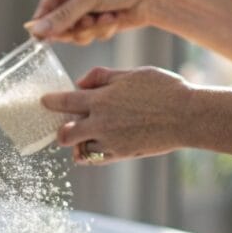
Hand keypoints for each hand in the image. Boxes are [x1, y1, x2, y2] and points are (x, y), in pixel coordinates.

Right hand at [27, 0, 168, 43]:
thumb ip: (63, 16)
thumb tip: (37, 30)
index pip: (45, 7)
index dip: (45, 24)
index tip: (43, 38)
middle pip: (58, 26)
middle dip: (76, 27)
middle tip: (88, 22)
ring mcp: (86, 12)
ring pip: (75, 35)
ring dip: (91, 30)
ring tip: (106, 17)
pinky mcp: (97, 24)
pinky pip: (90, 37)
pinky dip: (103, 31)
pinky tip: (114, 19)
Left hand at [41, 66, 193, 164]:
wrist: (187, 116)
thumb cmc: (164, 89)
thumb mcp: (131, 74)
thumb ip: (102, 77)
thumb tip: (80, 83)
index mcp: (101, 100)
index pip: (65, 102)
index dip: (51, 102)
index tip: (44, 102)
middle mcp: (101, 123)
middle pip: (65, 134)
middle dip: (61, 130)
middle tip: (64, 126)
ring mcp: (110, 142)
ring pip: (80, 149)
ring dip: (78, 143)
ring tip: (84, 135)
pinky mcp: (121, 155)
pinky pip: (96, 159)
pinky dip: (91, 154)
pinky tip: (95, 146)